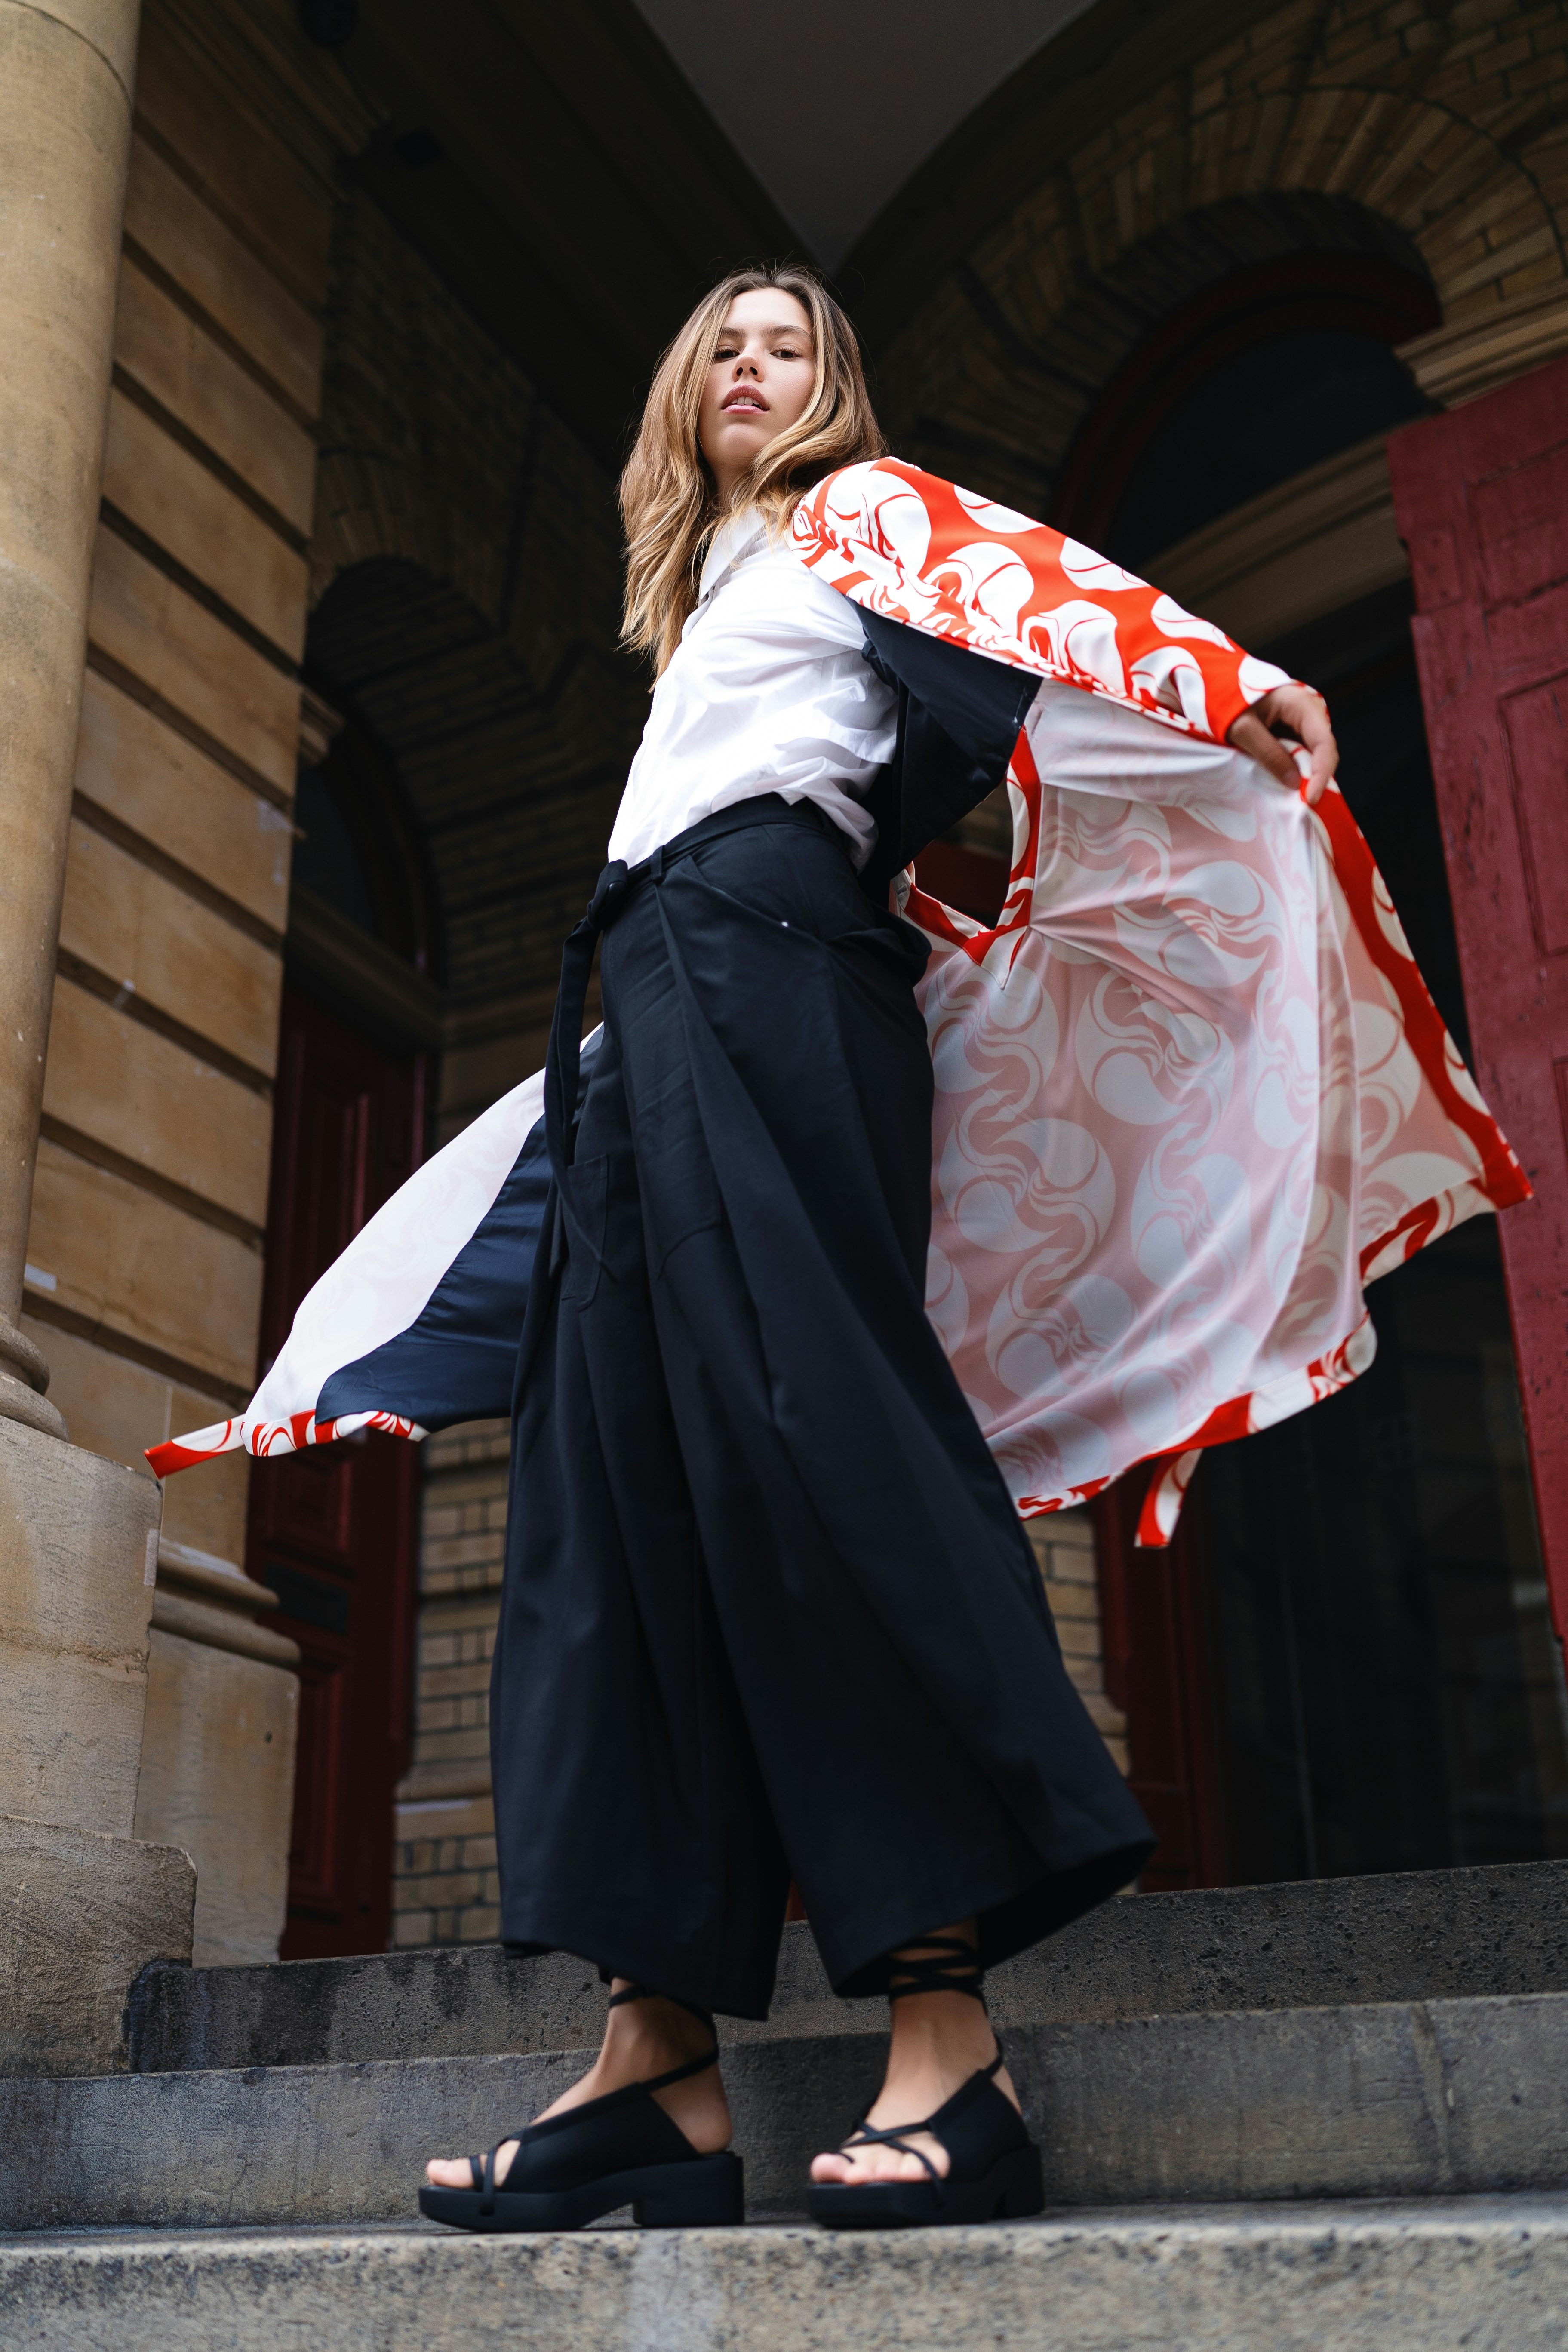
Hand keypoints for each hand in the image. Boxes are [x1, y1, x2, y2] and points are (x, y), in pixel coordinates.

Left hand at [1226, 684, 1336, 807]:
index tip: (1312, 798)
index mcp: (1302, 704)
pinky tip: (1285, 783)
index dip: (1322, 772)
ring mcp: (1303, 724)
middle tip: (1303, 804)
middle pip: (1323, 752)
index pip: (1323, 743)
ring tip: (1295, 797)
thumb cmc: (1229, 703)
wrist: (1218, 688)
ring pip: (1313, 756)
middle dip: (1315, 778)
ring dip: (1305, 777)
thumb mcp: (1244, 729)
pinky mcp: (1293, 734)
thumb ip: (1269, 754)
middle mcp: (1309, 713)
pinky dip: (1295, 770)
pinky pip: (1300, 755)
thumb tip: (1295, 783)